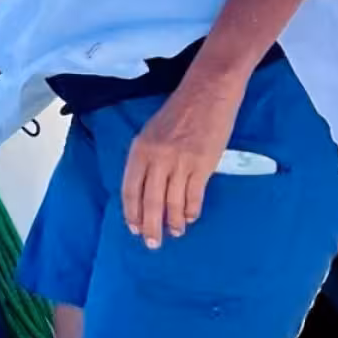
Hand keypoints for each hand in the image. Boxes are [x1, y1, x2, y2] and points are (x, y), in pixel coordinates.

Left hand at [120, 79, 242, 248]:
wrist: (207, 93)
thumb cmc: (179, 112)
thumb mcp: (152, 133)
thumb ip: (147, 159)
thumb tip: (147, 189)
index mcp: (140, 149)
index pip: (130, 188)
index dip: (131, 211)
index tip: (133, 228)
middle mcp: (157, 158)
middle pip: (150, 201)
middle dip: (150, 226)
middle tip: (151, 244)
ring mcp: (180, 162)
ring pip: (173, 202)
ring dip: (173, 222)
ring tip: (174, 234)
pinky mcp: (203, 165)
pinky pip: (194, 195)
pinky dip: (192, 211)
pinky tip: (191, 219)